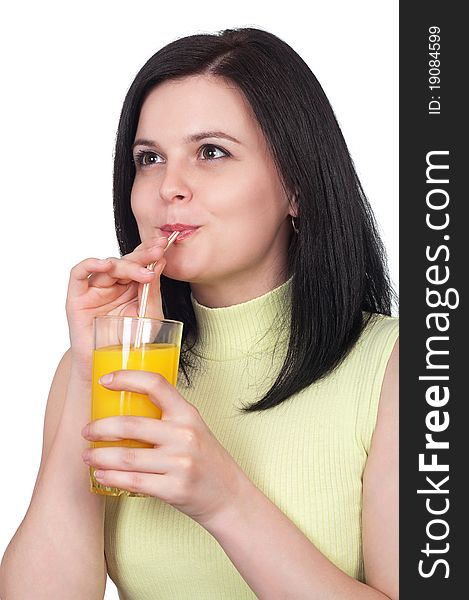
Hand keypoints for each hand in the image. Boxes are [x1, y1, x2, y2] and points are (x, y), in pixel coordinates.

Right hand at [66, 236, 168, 375]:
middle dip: (143, 255)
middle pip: (126, 261)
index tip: (166, 244)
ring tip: (143, 272)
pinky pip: (79, 274)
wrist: (110, 368)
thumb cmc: (131, 344)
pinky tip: (106, 264)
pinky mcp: (77, 298)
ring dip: (126, 265)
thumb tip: (160, 263)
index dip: (150, 251)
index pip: (140, 261)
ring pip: (108, 266)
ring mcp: (95, 289)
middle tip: (158, 252)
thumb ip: (153, 291)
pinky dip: (90, 264)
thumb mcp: (150, 317)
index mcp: (131, 286)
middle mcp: (113, 284)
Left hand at [81, 370, 247, 527]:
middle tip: (87, 430)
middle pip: (131, 425)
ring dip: (99, 456)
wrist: (229, 496)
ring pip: (127, 456)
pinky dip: (111, 477)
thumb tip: (125, 405)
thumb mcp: (193, 428)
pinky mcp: (174, 489)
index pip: (156, 385)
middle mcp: (185, 435)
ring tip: (87, 455)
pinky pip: (133, 481)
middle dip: (100, 427)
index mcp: (188, 414)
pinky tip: (101, 474)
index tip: (105, 380)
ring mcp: (180, 463)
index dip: (127, 378)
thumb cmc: (205, 459)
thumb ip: (167, 417)